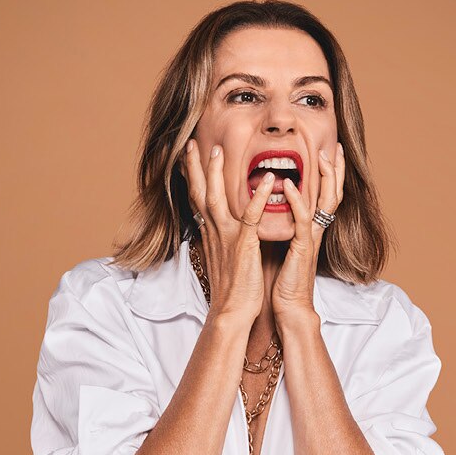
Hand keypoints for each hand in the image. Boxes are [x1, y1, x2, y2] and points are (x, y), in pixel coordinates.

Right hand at [183, 141, 269, 326]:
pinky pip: (251, 216)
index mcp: (209, 233)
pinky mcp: (244, 245)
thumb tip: (220, 228)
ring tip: (218, 150)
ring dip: (216, 173)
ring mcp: (227, 236)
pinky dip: (258, 197)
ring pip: (217, 198)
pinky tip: (267, 182)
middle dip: (195, 166)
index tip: (187, 158)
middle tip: (192, 143)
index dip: (192, 177)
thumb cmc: (231, 289)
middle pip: (200, 192)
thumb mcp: (222, 258)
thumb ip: (221, 239)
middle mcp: (213, 231)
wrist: (231, 311)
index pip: (197, 199)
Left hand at [271, 141, 345, 324]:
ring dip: (324, 179)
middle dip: (335, 170)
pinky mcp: (302, 249)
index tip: (330, 150)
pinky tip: (291, 186)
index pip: (325, 194)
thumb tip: (273, 205)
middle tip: (336, 146)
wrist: (288, 305)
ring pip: (325, 203)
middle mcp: (315, 230)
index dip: (330, 173)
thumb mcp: (284, 243)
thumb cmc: (283, 276)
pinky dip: (298, 202)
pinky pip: (303, 222)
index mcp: (310, 228)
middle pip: (333, 194)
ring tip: (321, 157)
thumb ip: (285, 224)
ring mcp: (311, 238)